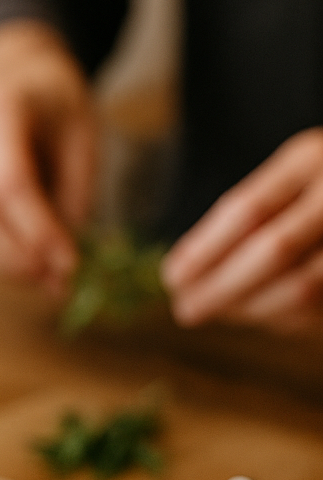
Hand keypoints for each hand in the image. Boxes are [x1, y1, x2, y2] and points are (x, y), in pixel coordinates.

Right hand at [0, 21, 97, 290]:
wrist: (19, 80)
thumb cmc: (57, 107)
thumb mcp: (85, 137)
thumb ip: (76, 196)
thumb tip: (64, 266)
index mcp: (0, 108)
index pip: (11, 183)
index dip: (40, 231)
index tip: (70, 263)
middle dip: (20, 259)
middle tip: (58, 281)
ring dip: (6, 267)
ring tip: (46, 278)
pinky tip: (26, 263)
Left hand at [163, 129, 322, 334]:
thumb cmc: (315, 184)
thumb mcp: (284, 179)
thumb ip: (245, 217)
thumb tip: (186, 274)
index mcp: (307, 160)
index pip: (247, 209)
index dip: (204, 249)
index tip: (171, 277)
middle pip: (273, 250)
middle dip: (221, 287)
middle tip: (185, 309)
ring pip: (300, 288)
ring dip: (249, 309)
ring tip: (217, 312)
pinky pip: (316, 309)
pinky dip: (280, 318)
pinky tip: (253, 313)